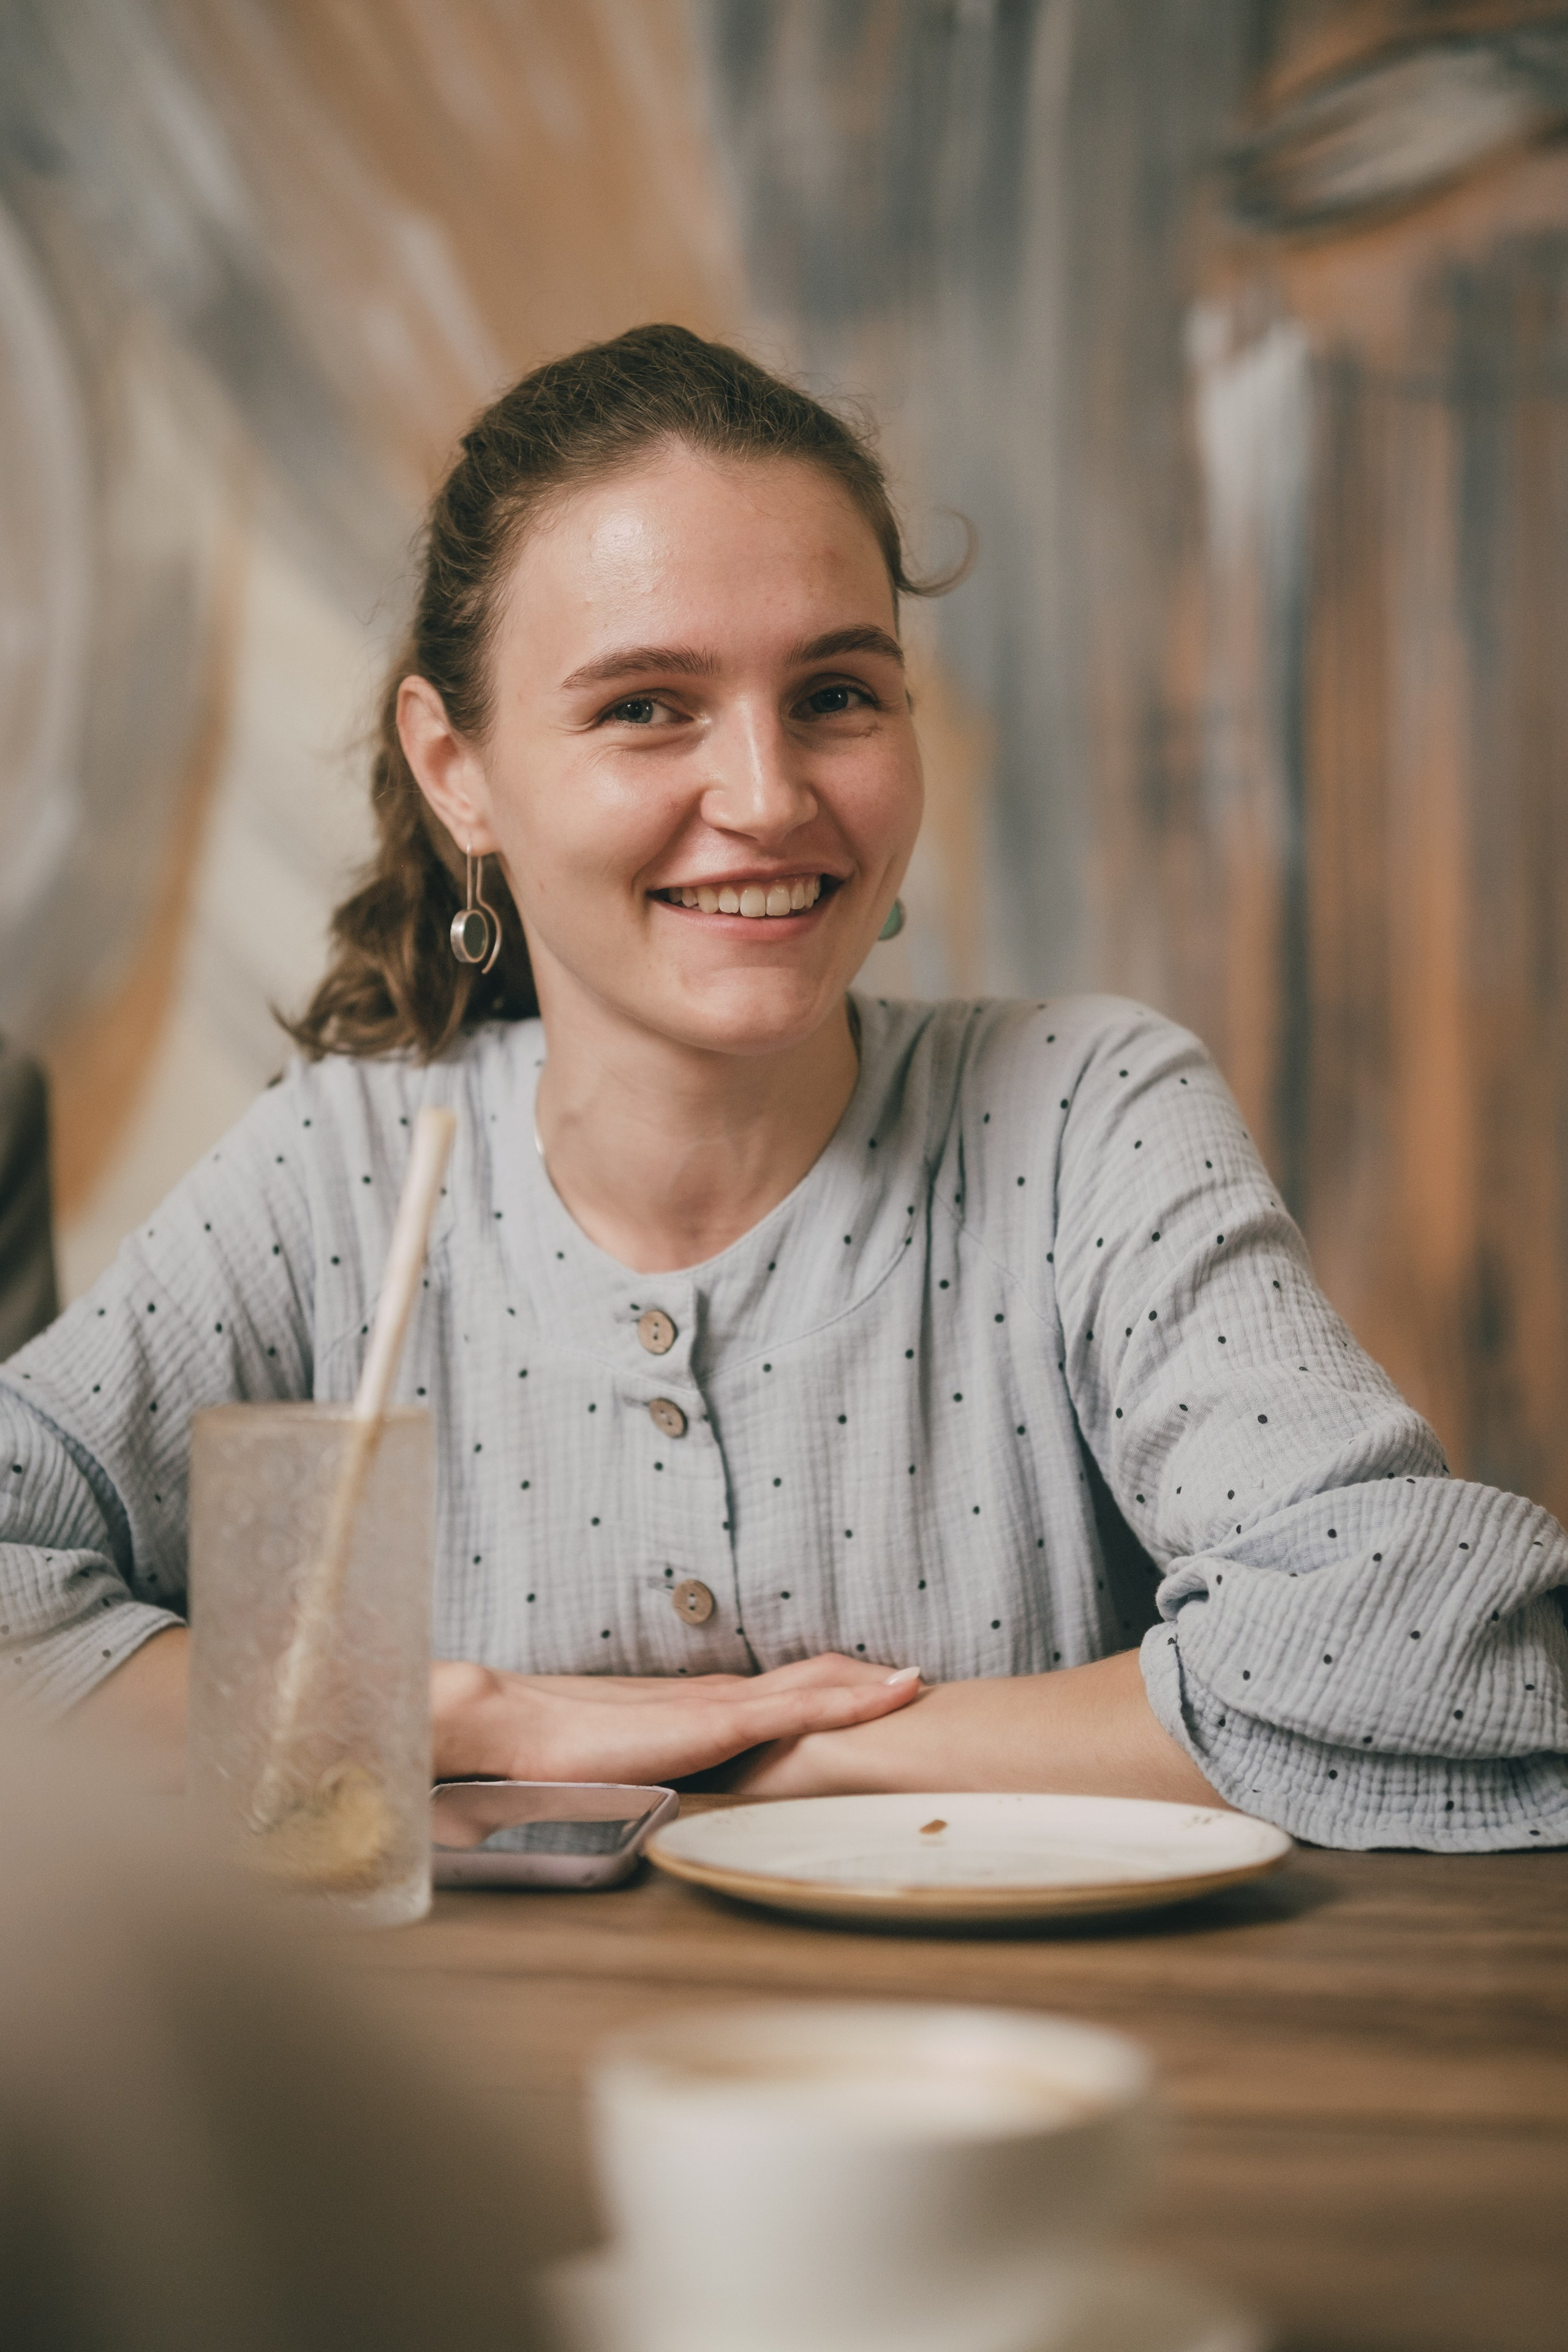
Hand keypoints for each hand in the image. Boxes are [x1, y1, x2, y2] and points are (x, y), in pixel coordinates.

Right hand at [430, 1652, 922, 1785]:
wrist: (520, 1729)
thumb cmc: (560, 1755)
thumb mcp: (630, 1763)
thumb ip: (658, 1768)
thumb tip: (673, 1791)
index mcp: (702, 1705)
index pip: (784, 1690)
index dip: (835, 1689)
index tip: (879, 1693)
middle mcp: (721, 1694)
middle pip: (814, 1677)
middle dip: (867, 1681)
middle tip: (918, 1685)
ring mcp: (725, 1703)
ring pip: (820, 1683)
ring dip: (874, 1682)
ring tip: (924, 1682)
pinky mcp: (720, 1719)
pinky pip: (805, 1705)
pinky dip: (857, 1697)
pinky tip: (896, 1691)